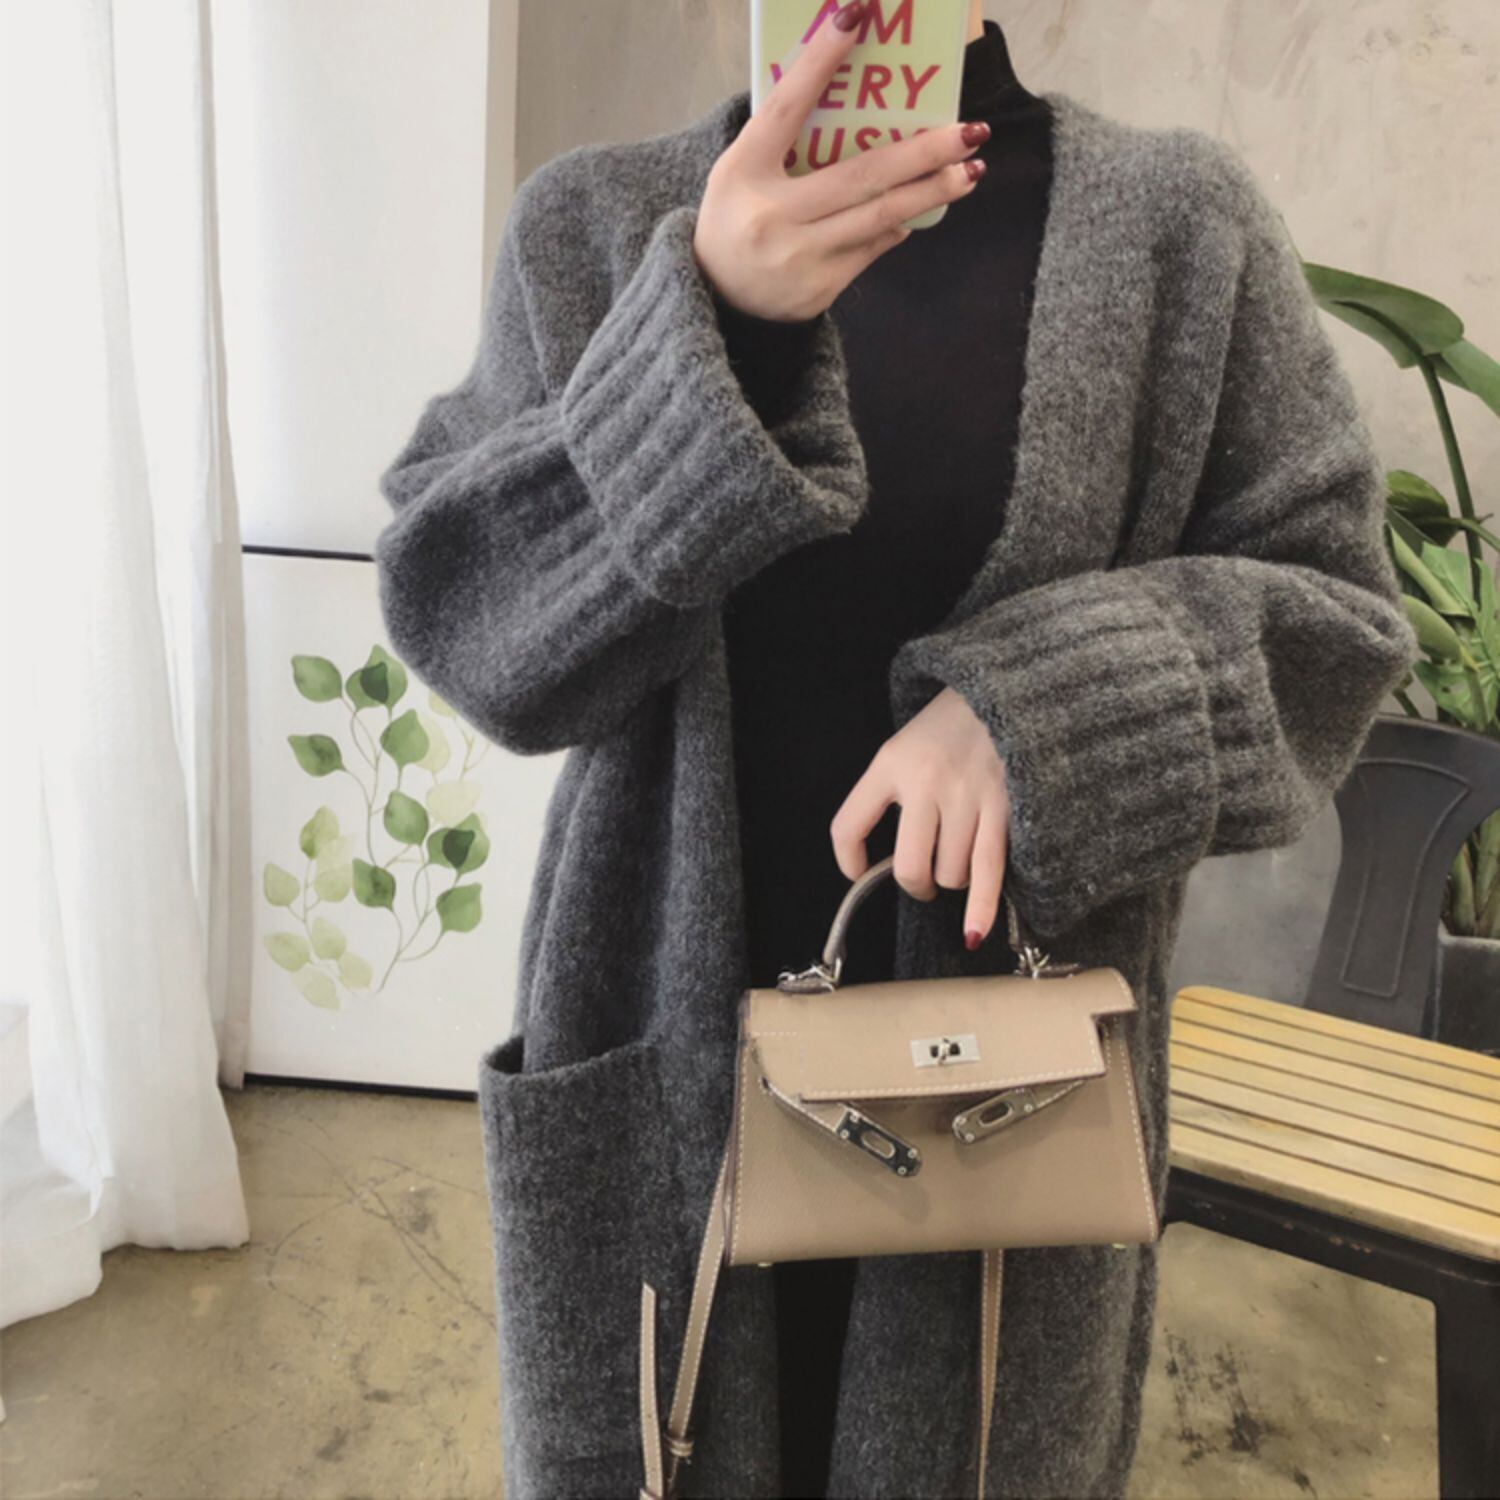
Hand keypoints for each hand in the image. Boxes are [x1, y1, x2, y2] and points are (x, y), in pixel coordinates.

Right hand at [693, 0, 990, 322]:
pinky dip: (900, 224)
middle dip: (923, 152)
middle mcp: (773, 215)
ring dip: (931, 191)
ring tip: (971, 170)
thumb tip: (857, 111)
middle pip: (861, 175)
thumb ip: (784, 139)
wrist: (716, 301)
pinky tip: (925, 206)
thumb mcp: (741, 171)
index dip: (819, 62)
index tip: (856, 16)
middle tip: (970, 130)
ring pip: (880, 217)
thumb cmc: (736, 219)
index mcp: (744, 172)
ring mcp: (799, 257)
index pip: (786, 108)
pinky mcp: (820, 289)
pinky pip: (873, 248)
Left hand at [830, 687, 1010, 948]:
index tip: (857, 870)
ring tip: (959, 856)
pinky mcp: (1005, 809)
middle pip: (911, 866)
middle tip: (923, 878)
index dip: (849, 859)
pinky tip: (973, 934)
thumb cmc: (951, 725)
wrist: (1007, 692)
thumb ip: (891, 791)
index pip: (849, 825)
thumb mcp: (905, 745)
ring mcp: (968, 797)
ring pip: (952, 873)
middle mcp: (926, 783)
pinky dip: (981, 910)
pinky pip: (989, 873)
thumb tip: (888, 858)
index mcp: (891, 764)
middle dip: (916, 884)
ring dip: (954, 878)